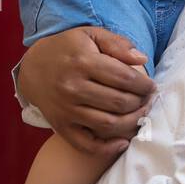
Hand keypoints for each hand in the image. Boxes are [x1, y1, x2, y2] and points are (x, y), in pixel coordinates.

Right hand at [17, 27, 155, 156]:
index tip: (152, 86)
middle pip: (119, 102)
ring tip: (140, 115)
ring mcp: (66, 109)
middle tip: (148, 100)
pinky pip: (87, 144)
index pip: (124, 78)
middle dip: (141, 103)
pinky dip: (108, 148)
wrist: (32, 68)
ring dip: (131, 123)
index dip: (144, 85)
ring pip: (108, 124)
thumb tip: (141, 59)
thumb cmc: (67, 49)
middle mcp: (73, 87)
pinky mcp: (61, 126)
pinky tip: (123, 142)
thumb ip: (117, 44)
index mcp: (83, 61)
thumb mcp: (89, 35)